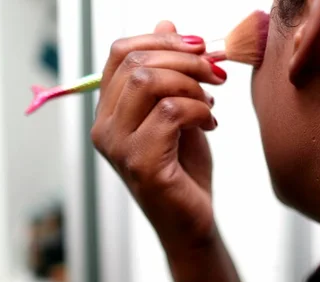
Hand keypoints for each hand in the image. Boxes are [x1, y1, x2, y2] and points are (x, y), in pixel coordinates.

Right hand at [91, 21, 226, 249]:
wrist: (190, 219)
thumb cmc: (183, 168)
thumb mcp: (178, 109)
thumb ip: (170, 71)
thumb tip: (167, 23)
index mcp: (109, 111)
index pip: (120, 53)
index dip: (162, 40)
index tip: (198, 46)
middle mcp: (104, 127)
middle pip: (136, 63)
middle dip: (185, 60)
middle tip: (215, 73)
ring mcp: (117, 146)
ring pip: (150, 82)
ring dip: (192, 85)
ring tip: (209, 102)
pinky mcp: (140, 162)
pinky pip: (171, 111)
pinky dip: (199, 110)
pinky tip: (210, 123)